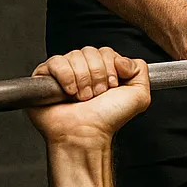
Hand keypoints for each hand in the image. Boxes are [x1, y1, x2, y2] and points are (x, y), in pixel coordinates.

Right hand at [28, 48, 151, 141]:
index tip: (111, 87)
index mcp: (103, 70)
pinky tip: (69, 92)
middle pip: (90, 51)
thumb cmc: (106, 120)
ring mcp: (64, 72)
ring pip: (74, 56)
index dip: (110, 68)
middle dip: (97, 75)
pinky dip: (66, 77)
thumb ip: (140, 70)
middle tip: (96, 94)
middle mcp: (84, 69)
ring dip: (82, 80)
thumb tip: (123, 59)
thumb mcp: (139, 96)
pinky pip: (56, 62)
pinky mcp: (45, 75)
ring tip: (82, 97)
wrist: (86, 134)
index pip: (106, 51)